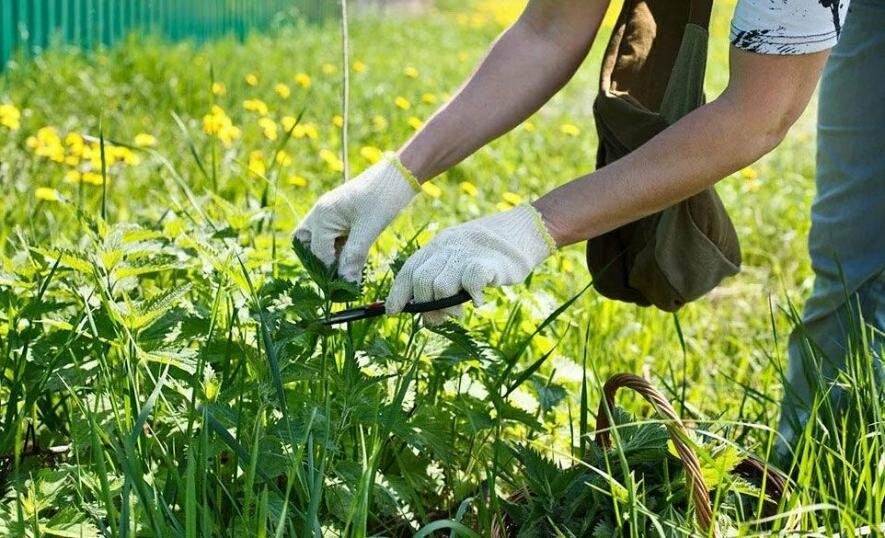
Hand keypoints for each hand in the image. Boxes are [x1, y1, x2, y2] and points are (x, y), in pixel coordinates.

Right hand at [293, 153, 420, 282]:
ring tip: (349, 267)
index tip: (345, 288)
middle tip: (339, 277)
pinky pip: (331, 236)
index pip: (318, 254)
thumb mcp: (370, 229)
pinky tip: (354, 256)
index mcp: (322, 215)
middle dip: (321, 263)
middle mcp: (320, 213)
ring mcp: (329, 212)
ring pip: (317, 241)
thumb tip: (346, 283)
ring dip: (330, 256)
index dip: (330, 272)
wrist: (400, 174)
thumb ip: (354, 256)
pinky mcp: (340, 214)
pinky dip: (338, 248)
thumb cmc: (384, 197)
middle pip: (306, 246)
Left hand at [385, 204, 556, 324]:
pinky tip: (478, 300)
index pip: (408, 271)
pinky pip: (469, 284)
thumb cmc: (488, 253)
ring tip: (459, 311)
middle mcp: (446, 248)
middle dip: (425, 306)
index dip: (398, 294)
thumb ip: (441, 283)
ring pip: (440, 286)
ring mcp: (465, 254)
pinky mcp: (486, 263)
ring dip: (447, 306)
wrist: (523, 231)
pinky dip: (471, 298)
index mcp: (436, 247)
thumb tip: (427, 318)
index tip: (392, 312)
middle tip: (438, 319)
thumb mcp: (458, 262)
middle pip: (421, 282)